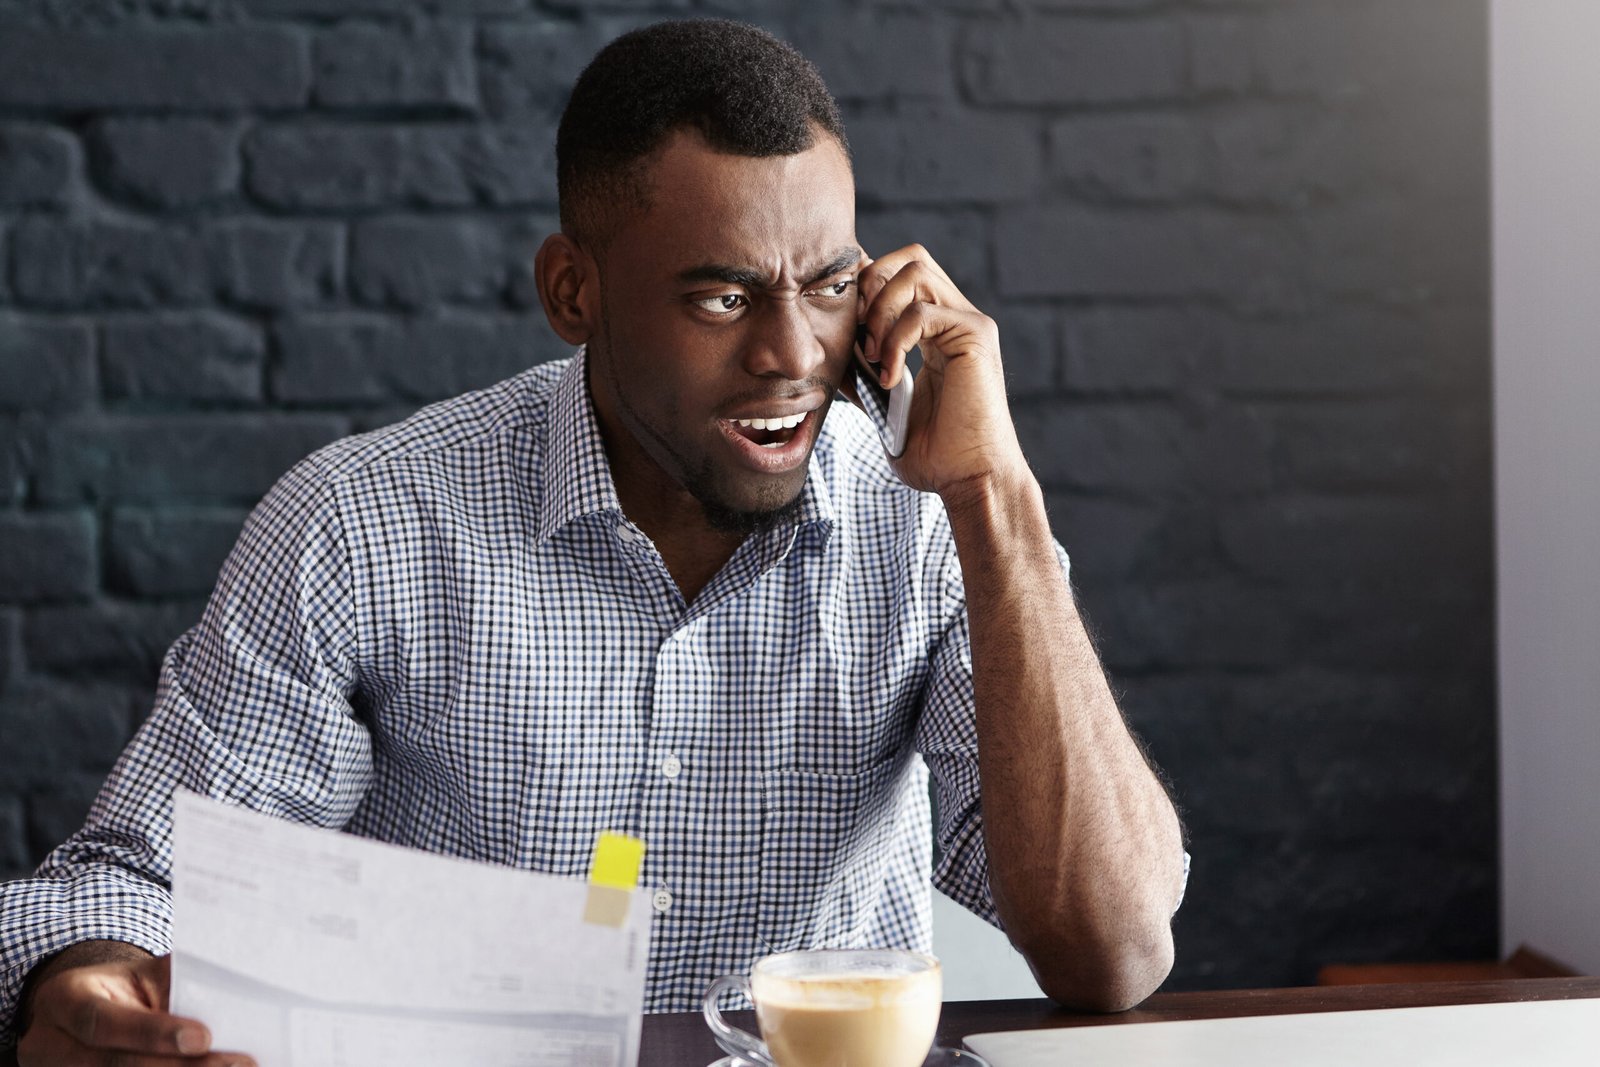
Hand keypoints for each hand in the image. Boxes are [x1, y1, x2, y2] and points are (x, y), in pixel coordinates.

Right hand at [18, 945, 251, 1066]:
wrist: (85, 1011)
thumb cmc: (124, 990)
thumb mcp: (141, 975)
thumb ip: (176, 983)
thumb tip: (230, 991)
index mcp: (65, 999)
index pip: (103, 1021)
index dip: (153, 1033)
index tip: (203, 1037)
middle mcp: (50, 1045)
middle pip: (111, 1066)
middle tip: (235, 1065)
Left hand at [855, 245, 1029, 499]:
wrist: (968, 480)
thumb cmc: (933, 454)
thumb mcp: (882, 404)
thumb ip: (862, 369)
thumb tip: (828, 346)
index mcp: (938, 331)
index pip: (900, 276)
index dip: (866, 287)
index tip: (842, 325)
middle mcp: (957, 319)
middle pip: (909, 258)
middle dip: (871, 287)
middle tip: (857, 337)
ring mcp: (969, 323)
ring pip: (914, 272)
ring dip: (879, 311)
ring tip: (873, 357)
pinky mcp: (976, 336)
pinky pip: (921, 312)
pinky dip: (895, 342)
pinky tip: (890, 378)